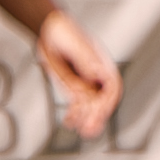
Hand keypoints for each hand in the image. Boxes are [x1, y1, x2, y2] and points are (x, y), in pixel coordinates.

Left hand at [38, 9, 121, 141]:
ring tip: (81, 131)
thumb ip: (85, 59)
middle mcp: (96, 76)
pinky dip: (74, 115)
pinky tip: (69, 122)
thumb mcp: (75, 43)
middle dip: (97, 116)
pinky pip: (77, 104)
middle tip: (90, 129)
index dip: (108, 100)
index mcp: (102, 64)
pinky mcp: (73, 87)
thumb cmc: (63, 30)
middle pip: (101, 100)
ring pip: (90, 106)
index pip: (112, 86)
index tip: (101, 111)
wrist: (47, 29)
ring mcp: (85, 82)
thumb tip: (94, 74)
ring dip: (87, 119)